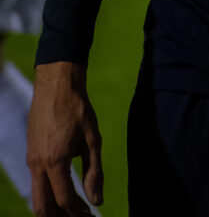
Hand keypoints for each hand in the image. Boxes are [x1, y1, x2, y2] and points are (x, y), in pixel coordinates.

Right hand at [27, 62, 102, 216]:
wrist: (56, 85)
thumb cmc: (78, 109)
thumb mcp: (92, 138)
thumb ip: (94, 170)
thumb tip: (96, 200)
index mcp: (55, 161)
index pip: (64, 200)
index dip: (78, 213)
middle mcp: (38, 164)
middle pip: (43, 207)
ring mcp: (32, 159)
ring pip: (36, 197)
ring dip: (53, 208)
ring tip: (73, 210)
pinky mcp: (32, 154)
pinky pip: (36, 182)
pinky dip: (48, 193)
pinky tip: (64, 191)